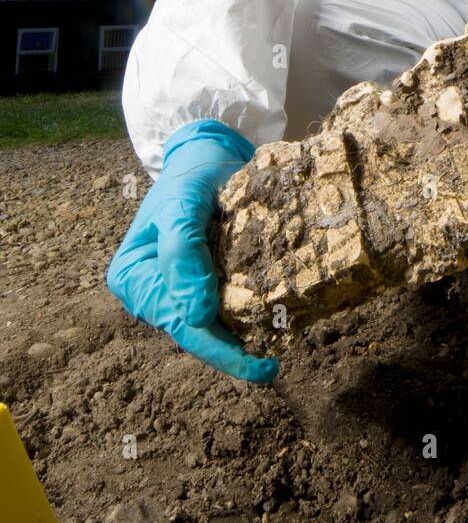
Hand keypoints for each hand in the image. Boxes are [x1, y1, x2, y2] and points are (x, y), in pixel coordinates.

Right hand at [106, 119, 278, 382]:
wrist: (209, 154)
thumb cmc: (191, 174)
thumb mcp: (183, 201)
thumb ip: (182, 250)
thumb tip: (196, 315)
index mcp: (132, 277)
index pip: (176, 320)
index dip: (214, 343)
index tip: (255, 357)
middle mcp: (152, 291)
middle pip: (195, 332)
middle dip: (232, 351)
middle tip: (271, 368)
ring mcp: (179, 289)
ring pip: (214, 324)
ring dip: (245, 335)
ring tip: (280, 346)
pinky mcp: (208, 282)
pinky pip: (229, 306)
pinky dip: (251, 316)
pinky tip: (278, 323)